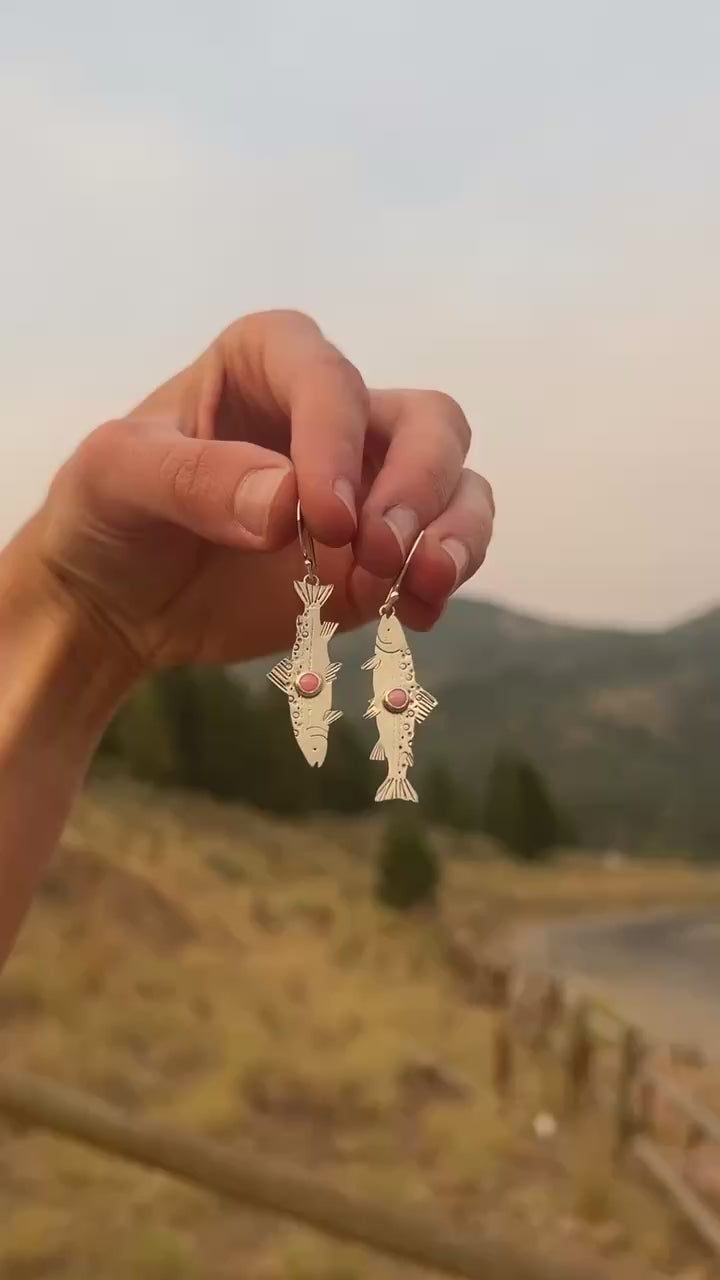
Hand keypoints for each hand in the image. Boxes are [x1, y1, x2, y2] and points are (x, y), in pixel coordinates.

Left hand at [35, 311, 493, 669]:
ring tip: (414, 589)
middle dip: (416, 487)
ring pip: (454, 482)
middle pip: (427, 422)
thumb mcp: (115, 477)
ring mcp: (367, 484)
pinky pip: (446, 549)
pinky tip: (416, 613)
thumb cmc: (109, 512)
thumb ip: (192, 479)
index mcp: (265, 363)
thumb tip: (285, 504)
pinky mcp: (380, 552)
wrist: (117, 599)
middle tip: (375, 553)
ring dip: (451, 535)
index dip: (336, 437)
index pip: (327, 376)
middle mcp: (332, 415)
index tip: (322, 516)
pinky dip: (443, 577)